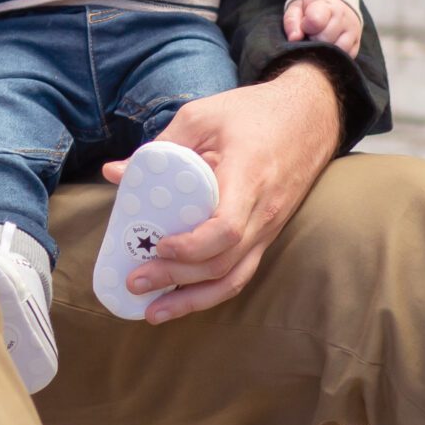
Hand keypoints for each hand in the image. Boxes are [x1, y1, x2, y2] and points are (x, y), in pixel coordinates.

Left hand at [100, 63, 340, 319]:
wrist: (310, 116)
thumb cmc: (253, 112)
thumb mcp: (202, 116)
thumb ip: (160, 146)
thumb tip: (114, 173)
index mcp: (249, 176)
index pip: (226, 228)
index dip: (191, 247)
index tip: (158, 245)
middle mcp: (265, 211)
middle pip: (224, 261)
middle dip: (176, 279)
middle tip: (134, 281)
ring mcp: (270, 227)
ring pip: (235, 277)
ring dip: (193, 300)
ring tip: (152, 312)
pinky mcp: (268, 234)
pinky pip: (242, 272)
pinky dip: (211, 291)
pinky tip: (182, 300)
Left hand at [284, 0, 361, 54]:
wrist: (336, 1)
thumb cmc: (312, 7)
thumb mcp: (297, 7)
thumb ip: (292, 20)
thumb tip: (294, 39)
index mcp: (326, 5)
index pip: (316, 21)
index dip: (305, 27)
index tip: (304, 26)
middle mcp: (343, 17)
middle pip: (326, 38)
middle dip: (314, 40)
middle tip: (311, 35)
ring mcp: (353, 30)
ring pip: (339, 49)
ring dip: (326, 50)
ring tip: (320, 42)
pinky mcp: (358, 42)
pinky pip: (348, 55)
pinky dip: (336, 56)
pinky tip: (329, 48)